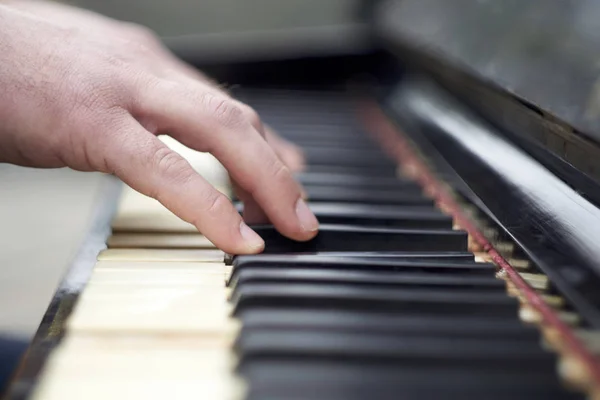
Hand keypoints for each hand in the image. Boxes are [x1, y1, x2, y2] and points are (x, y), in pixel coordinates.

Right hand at [0, 2, 317, 253]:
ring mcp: (124, 92)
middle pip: (238, 118)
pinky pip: (166, 170)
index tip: (289, 174)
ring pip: (221, 132)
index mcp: (146, 63)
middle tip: (304, 215)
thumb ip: (136, 107)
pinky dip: (209, 207)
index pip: (225, 105)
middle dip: (280, 170)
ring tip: (293, 226)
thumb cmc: (13, 65)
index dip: (265, 145)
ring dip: (268, 182)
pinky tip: (237, 238)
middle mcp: (147, 70)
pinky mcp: (91, 124)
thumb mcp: (89, 78)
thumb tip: (160, 140)